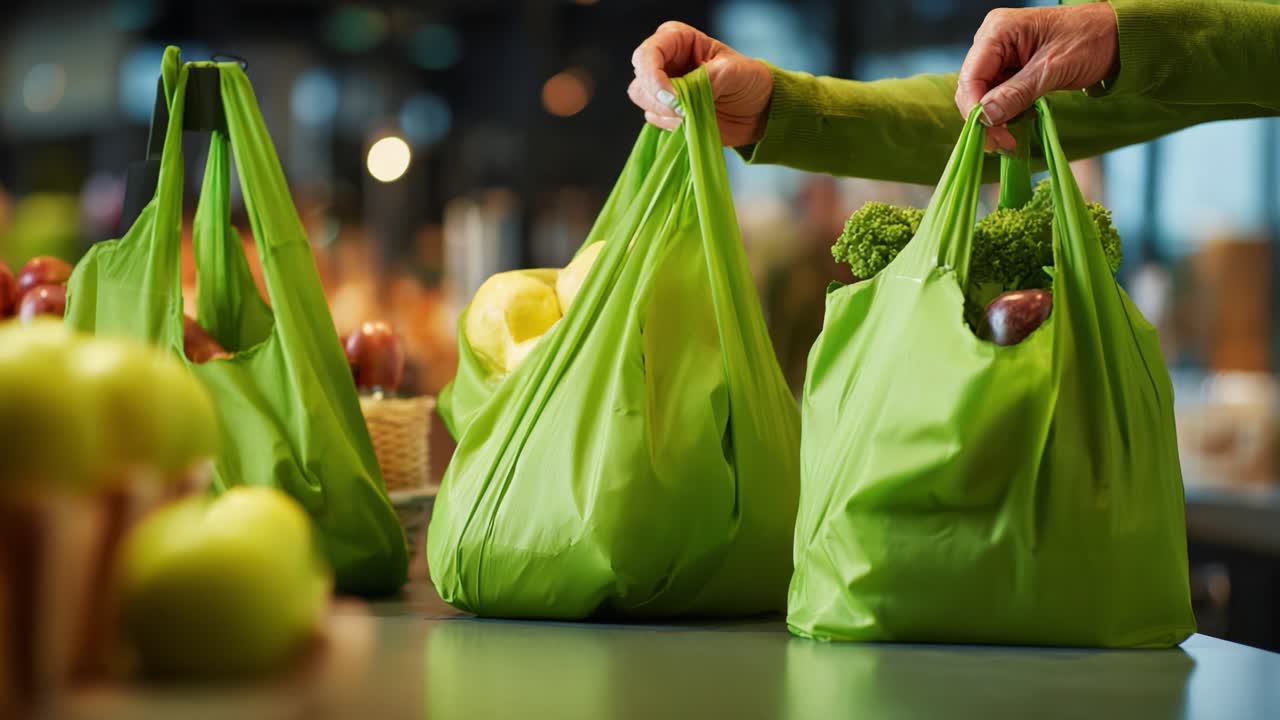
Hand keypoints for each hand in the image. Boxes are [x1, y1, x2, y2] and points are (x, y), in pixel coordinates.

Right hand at [629, 21, 773, 146]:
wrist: (757, 110)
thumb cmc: (748, 80)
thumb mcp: (733, 72)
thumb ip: (705, 80)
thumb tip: (680, 97)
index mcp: (678, 40)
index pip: (648, 54)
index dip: (653, 77)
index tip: (673, 97)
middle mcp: (665, 61)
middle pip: (640, 80)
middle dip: (660, 100)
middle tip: (686, 109)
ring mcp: (663, 87)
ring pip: (643, 101)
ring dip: (667, 113)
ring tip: (695, 112)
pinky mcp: (665, 110)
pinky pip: (655, 119)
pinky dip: (672, 125)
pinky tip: (693, 120)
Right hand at [955, 3, 1118, 152]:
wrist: (1116, 35)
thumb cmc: (1090, 40)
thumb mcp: (1053, 69)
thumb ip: (1016, 93)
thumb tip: (985, 119)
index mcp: (998, 31)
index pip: (971, 77)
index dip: (975, 110)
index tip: (993, 137)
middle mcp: (992, 40)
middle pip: (972, 88)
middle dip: (984, 118)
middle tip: (1004, 144)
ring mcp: (999, 54)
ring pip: (982, 95)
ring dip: (994, 119)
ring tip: (1011, 137)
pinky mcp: (1009, 68)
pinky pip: (997, 95)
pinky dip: (1005, 112)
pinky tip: (1018, 121)